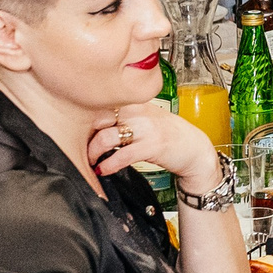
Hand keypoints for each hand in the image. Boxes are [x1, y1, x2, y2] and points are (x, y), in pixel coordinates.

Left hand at [89, 101, 222, 189]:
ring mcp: (146, 128)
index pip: (102, 104)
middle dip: (85, 134)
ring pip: (107, 137)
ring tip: (91, 160)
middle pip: (99, 118)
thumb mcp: (147, 117)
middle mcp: (139, 112)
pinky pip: (122, 155)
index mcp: (136, 103)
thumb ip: (125, 115)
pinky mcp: (152, 146)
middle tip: (79, 146)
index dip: (86, 118)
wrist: (194, 149)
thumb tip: (95, 124)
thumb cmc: (168, 134)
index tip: (77, 130)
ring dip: (93, 151)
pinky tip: (103, 170)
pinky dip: (108, 164)